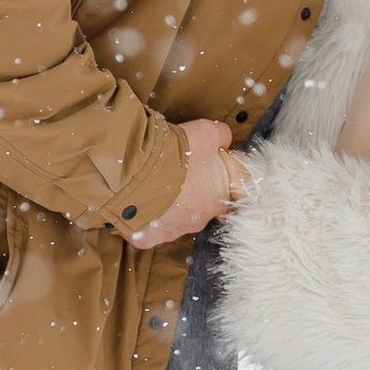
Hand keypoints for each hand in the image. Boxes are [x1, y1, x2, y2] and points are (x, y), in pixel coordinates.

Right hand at [129, 120, 250, 248]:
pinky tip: (141, 200)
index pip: (234, 189)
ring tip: (156, 182)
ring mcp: (175, 229)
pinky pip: (151, 227)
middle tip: (178, 170)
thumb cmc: (173, 154)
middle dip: (194, 188)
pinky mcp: (151, 237)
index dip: (220, 173)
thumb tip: (223, 141)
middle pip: (204, 203)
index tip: (208, 163)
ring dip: (171, 202)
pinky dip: (148, 215)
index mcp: (219, 194)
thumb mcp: (207, 132)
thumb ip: (221, 137)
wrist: (135, 170)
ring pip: (177, 216)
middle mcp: (201, 217)